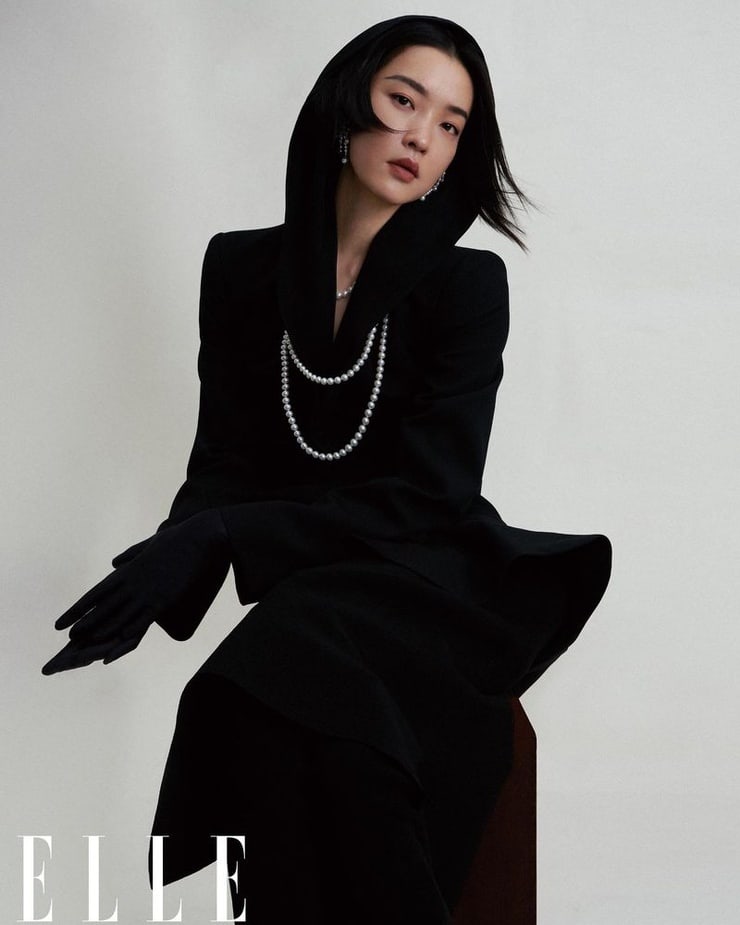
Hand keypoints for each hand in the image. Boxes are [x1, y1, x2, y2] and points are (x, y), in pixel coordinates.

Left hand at [42, 509, 229, 673]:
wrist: (200, 537)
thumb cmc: (177, 538)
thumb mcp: (148, 545)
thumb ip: (129, 555)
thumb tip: (113, 563)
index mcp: (128, 571)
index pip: (97, 593)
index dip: (78, 608)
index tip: (64, 619)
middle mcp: (134, 583)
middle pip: (104, 607)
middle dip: (86, 622)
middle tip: (70, 636)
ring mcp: (148, 592)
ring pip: (122, 615)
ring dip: (105, 630)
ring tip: (88, 643)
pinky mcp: (165, 598)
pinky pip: (145, 618)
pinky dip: (133, 629)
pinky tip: (121, 640)